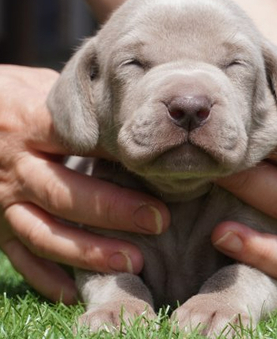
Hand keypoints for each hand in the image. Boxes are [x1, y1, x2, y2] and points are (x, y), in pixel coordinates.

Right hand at [0, 65, 169, 303]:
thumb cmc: (13, 97)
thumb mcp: (42, 90)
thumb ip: (79, 111)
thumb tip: (127, 125)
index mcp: (29, 126)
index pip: (77, 144)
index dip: (118, 160)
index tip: (157, 173)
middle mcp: (15, 167)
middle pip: (65, 195)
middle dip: (114, 211)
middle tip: (157, 221)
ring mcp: (2, 200)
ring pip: (45, 233)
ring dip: (89, 252)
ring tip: (132, 262)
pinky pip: (20, 256)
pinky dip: (47, 279)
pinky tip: (78, 290)